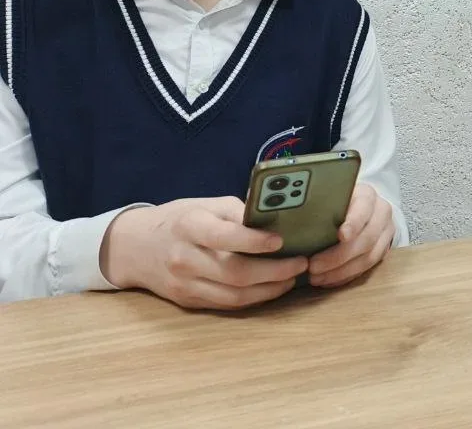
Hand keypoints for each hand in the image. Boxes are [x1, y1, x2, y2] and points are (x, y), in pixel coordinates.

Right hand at [100, 197, 306, 309]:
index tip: (281, 240)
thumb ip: (238, 212)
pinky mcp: (187, 301)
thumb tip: (276, 221)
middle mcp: (184, 258)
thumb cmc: (179, 219)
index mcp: (189, 226)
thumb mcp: (206, 204)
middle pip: (234, 272)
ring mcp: (184, 284)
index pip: (224, 236)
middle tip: (301, 263)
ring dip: (269, 289)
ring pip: (233, 295)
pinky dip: (253, 298)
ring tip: (292, 277)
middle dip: (274, 271)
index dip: (254, 241)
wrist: (134, 247)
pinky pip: (226, 304)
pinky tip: (272, 288)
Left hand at [306, 184, 395, 287]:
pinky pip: (367, 268)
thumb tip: (295, 219)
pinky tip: (328, 280)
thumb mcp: (331, 198)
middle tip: (314, 267)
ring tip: (317, 278)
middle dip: (338, 256)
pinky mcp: (384, 249)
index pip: (363, 208)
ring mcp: (386, 232)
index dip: (353, 223)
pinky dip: (346, 276)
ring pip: (368, 257)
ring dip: (341, 271)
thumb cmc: (338, 203)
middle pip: (366, 239)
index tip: (341, 236)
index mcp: (368, 195)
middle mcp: (381, 213)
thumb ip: (321, 206)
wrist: (361, 208)